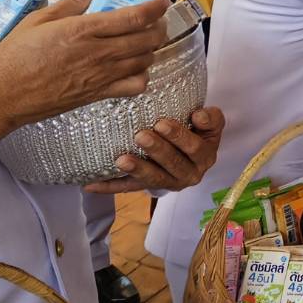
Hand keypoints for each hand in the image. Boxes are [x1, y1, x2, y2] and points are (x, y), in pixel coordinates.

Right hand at [0, 0, 169, 150]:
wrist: (2, 96)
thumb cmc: (15, 56)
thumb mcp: (38, 19)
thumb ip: (72, 1)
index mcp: (83, 30)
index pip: (134, 17)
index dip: (155, 7)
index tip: (163, 0)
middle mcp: (98, 53)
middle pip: (148, 39)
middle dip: (159, 26)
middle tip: (156, 19)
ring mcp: (100, 76)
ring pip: (145, 60)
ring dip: (152, 48)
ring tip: (145, 39)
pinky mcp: (97, 95)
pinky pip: (134, 86)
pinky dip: (142, 75)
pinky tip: (133, 67)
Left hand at [85, 108, 224, 192]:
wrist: (190, 151)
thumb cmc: (197, 130)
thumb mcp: (210, 123)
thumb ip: (210, 118)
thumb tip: (198, 115)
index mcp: (205, 156)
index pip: (194, 148)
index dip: (179, 136)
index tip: (162, 123)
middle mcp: (189, 174)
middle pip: (173, 164)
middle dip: (157, 150)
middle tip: (140, 136)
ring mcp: (168, 183)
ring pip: (153, 179)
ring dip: (137, 169)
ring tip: (122, 159)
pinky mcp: (147, 188)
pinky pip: (128, 188)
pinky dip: (109, 187)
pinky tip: (91, 185)